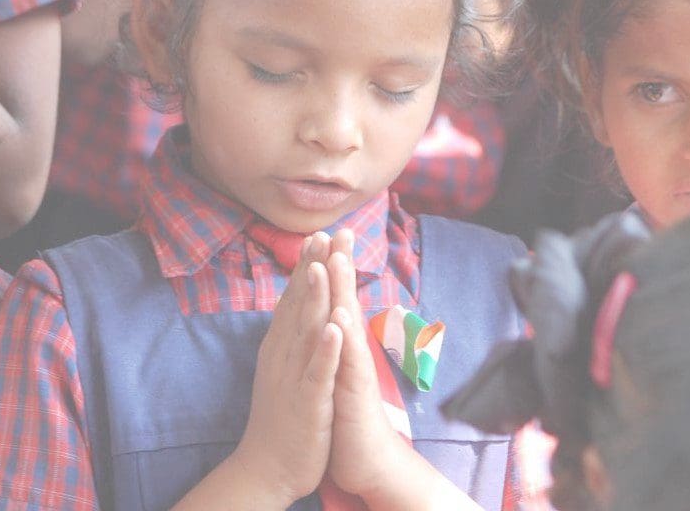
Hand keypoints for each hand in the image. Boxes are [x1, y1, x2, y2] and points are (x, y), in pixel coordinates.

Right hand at [231, 232, 342, 504]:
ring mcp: (293, 377)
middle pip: (298, 305)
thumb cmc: (279, 417)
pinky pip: (317, 372)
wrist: (265, 469)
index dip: (306, 266)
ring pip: (305, 331)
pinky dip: (325, 348)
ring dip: (314, 298)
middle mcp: (282, 355)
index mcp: (279, 346)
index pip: (293, 299)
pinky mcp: (307, 403)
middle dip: (312, 268)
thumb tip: (295, 307)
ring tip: (322, 265)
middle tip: (323, 233)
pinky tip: (335, 326)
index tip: (318, 234)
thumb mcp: (282, 368)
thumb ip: (289, 337)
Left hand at [324, 230, 411, 498]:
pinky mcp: (356, 393)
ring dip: (344, 291)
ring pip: (349, 324)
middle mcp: (350, 352)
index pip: (334, 300)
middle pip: (345, 301)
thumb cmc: (346, 415)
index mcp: (340, 346)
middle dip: (341, 266)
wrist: (366, 460)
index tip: (323, 234)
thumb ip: (334, 343)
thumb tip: (329, 317)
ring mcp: (355, 370)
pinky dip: (345, 339)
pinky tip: (341, 317)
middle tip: (340, 230)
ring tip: (339, 259)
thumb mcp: (334, 372)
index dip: (328, 268)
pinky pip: (350, 362)